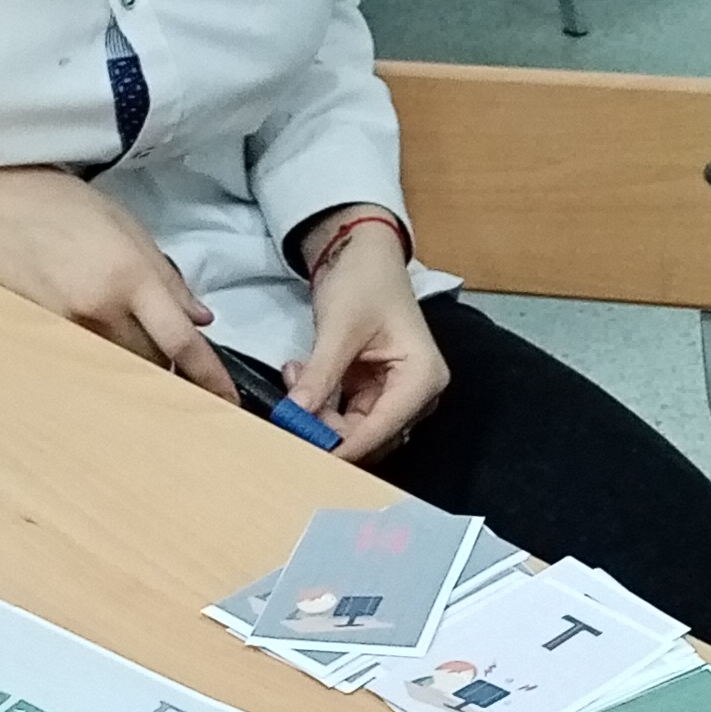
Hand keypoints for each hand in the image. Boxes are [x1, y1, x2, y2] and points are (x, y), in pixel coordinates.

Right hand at [0, 155, 235, 402]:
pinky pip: (88, 359)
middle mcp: (101, 311)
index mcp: (129, 277)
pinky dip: (104, 354)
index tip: (227, 399)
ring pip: (120, 366)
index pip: (181, 342)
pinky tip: (99, 331)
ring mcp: (69, 329)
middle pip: (152, 363)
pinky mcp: (44, 337)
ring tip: (132, 332)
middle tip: (175, 349)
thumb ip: (165, 275)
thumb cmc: (54, 202)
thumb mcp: (123, 223)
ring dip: (137, 360)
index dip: (209, 376)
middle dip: (171, 364)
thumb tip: (199, 318)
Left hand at [286, 211, 448, 463]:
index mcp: (422, 378)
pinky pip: (344, 411)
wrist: (362, 253)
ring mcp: (394, 393)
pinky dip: (319, 400)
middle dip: (325, 425)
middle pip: (368, 433)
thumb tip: (295, 415)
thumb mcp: (339, 328)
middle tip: (289, 407)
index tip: (306, 458)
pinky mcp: (374, 389)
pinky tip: (301, 373)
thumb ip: (320, 375)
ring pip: (352, 426)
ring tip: (295, 374)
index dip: (344, 447)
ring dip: (318, 411)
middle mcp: (415, 392)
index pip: (382, 428)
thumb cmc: (364, 281)